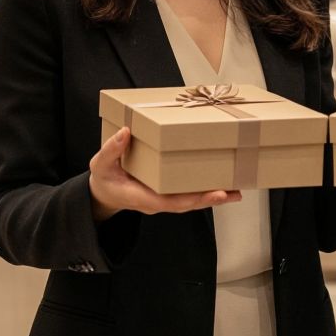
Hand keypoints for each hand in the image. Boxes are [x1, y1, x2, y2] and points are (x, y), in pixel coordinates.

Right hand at [88, 127, 240, 220]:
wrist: (102, 192)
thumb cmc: (103, 178)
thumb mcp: (100, 164)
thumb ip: (111, 150)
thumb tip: (125, 132)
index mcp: (143, 196)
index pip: (172, 201)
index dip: (194, 198)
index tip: (214, 193)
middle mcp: (157, 201)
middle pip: (188, 203)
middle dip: (211, 199)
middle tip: (233, 192)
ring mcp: (163, 199)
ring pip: (191, 201)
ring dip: (213, 196)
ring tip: (236, 190)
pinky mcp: (166, 193)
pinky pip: (187, 194)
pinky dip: (204, 191)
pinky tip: (220, 185)